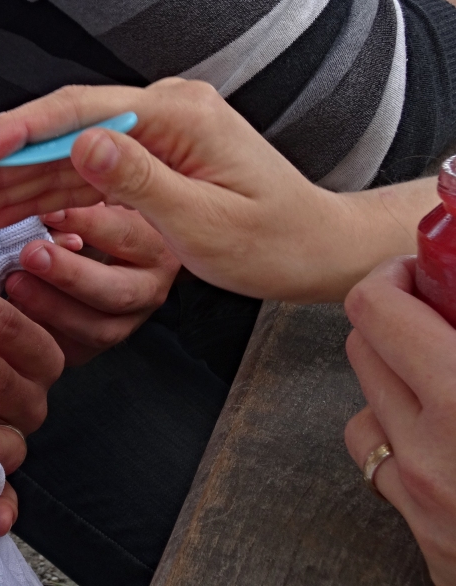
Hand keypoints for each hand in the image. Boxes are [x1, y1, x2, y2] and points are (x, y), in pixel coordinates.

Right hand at [0, 80, 426, 302]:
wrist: (315, 248)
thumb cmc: (274, 239)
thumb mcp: (205, 220)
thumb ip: (139, 179)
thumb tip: (81, 142)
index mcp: (175, 114)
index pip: (77, 112)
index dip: (14, 133)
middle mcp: (158, 114)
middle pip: (58, 132)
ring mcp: (148, 137)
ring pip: (61, 157)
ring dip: (7, 182)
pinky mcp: (143, 162)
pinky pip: (79, 176)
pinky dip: (38, 196)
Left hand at [4, 202, 179, 365]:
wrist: (100, 258)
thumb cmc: (93, 216)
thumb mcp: (94, 198)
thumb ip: (78, 197)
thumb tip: (48, 200)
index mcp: (155, 246)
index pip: (125, 235)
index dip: (86, 223)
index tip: (48, 211)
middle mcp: (149, 289)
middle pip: (116, 292)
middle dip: (70, 275)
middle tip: (30, 254)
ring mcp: (125, 323)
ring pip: (97, 329)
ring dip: (51, 307)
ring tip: (13, 283)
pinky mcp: (94, 347)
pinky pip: (72, 350)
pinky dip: (41, 333)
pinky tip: (12, 311)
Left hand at [344, 257, 455, 585]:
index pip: (376, 309)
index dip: (395, 276)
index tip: (422, 270)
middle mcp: (430, 451)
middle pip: (362, 349)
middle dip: (396, 320)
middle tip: (440, 313)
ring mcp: (420, 498)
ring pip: (365, 406)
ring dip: (397, 382)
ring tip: (449, 376)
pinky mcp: (424, 537)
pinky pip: (380, 466)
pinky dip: (403, 440)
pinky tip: (447, 436)